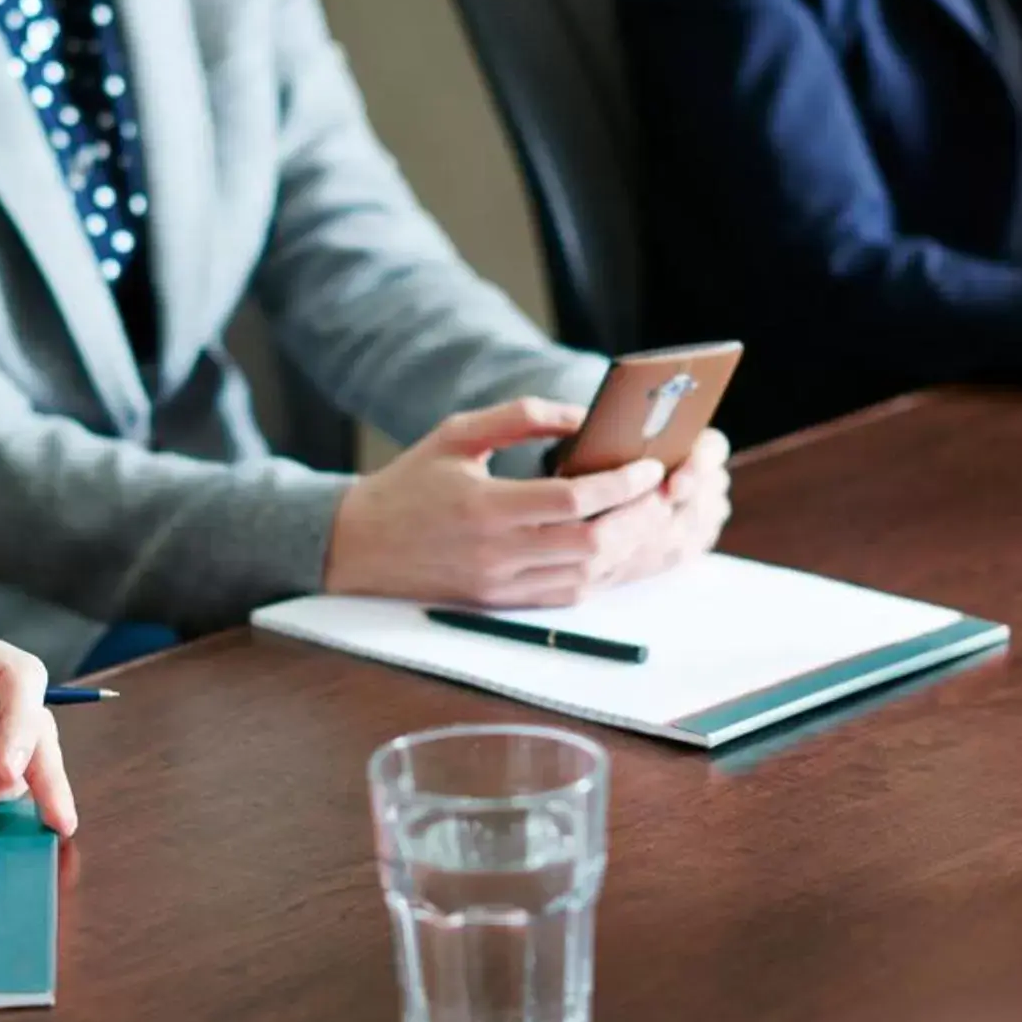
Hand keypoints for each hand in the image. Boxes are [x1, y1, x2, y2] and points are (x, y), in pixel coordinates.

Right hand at [324, 397, 707, 607]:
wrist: (358, 546)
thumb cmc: (410, 482)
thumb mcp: (457, 432)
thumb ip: (522, 416)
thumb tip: (583, 418)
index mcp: (484, 506)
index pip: (571, 500)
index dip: (620, 485)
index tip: (649, 466)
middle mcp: (495, 553)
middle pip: (590, 546)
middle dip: (638, 520)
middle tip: (662, 493)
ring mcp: (500, 586)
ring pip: (586, 578)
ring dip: (627, 550)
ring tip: (648, 517)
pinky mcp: (501, 605)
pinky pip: (567, 596)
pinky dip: (600, 572)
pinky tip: (616, 546)